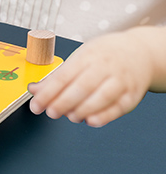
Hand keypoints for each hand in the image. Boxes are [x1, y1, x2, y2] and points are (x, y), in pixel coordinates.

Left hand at [28, 29, 158, 126]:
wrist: (139, 52)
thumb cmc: (104, 55)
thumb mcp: (79, 58)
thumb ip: (58, 76)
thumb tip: (35, 90)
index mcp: (86, 56)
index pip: (63, 76)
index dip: (48, 92)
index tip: (36, 104)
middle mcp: (104, 67)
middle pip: (81, 87)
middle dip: (63, 102)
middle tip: (51, 112)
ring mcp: (120, 81)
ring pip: (100, 98)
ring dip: (82, 110)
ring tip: (70, 117)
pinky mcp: (132, 95)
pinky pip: (118, 107)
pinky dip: (104, 116)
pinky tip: (91, 121)